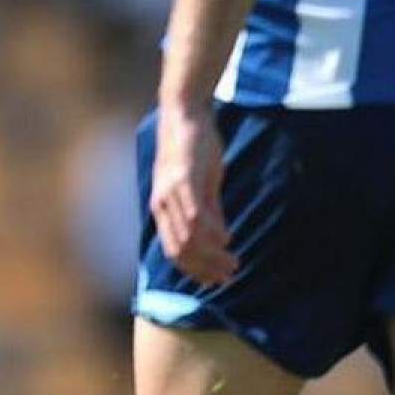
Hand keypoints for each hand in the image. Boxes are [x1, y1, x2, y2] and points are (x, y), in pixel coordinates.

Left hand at [149, 102, 236, 284]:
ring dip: (212, 255)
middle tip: (230, 275)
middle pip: (181, 250)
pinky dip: (210, 231)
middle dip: (206, 268)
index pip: (174, 252)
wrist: (184, 114)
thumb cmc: (193, 149)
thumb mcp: (201, 184)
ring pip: (189, 237)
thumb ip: (209, 211)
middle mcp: (161, 203)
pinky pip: (194, 213)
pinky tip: (226, 239)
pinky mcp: (183, 177)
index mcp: (162, 208)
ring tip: (232, 262)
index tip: (217, 281)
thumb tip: (220, 239)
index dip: (196, 270)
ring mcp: (170, 191)